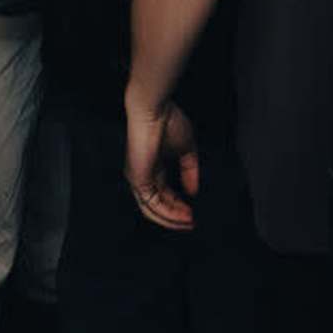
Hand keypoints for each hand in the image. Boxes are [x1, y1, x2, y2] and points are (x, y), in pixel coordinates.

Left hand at [125, 95, 201, 231]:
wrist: (154, 110)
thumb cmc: (168, 122)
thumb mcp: (186, 149)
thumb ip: (190, 171)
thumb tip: (193, 192)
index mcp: (153, 169)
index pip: (164, 195)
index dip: (179, 206)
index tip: (194, 212)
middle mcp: (142, 177)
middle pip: (157, 206)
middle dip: (175, 217)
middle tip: (192, 223)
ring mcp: (138, 180)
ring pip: (153, 210)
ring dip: (172, 218)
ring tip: (189, 222)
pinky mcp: (137, 180)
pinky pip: (152, 204)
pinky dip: (168, 212)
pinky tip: (182, 214)